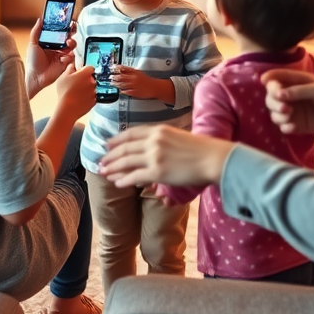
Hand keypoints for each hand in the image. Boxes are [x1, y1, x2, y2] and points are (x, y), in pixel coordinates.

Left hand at [25, 18, 77, 98]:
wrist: (35, 77)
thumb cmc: (32, 62)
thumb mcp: (32, 44)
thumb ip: (36, 31)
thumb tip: (40, 19)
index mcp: (50, 42)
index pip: (59, 31)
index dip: (63, 26)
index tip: (67, 21)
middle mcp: (56, 47)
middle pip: (67, 36)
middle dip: (71, 32)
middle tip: (72, 28)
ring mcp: (61, 55)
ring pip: (71, 46)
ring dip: (72, 42)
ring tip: (68, 42)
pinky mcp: (65, 63)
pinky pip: (72, 57)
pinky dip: (70, 55)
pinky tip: (65, 56)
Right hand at [53, 64, 95, 120]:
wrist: (68, 109)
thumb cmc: (65, 92)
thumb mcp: (63, 76)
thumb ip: (70, 68)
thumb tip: (73, 65)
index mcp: (86, 73)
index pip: (90, 68)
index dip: (84, 70)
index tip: (80, 74)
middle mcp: (93, 81)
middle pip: (92, 78)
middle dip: (86, 80)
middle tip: (77, 84)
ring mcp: (95, 91)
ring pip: (92, 87)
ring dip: (87, 89)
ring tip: (77, 93)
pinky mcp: (95, 101)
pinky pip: (92, 96)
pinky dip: (88, 97)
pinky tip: (80, 99)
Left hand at [100, 126, 233, 188]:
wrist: (212, 158)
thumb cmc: (199, 149)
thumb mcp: (177, 136)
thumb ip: (161, 140)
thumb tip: (149, 149)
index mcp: (158, 129)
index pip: (131, 133)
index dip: (117, 139)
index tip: (107, 145)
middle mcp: (153, 140)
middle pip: (125, 148)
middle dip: (110, 155)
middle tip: (101, 161)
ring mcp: (154, 156)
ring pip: (126, 162)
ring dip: (113, 168)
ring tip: (104, 172)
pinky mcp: (157, 172)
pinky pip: (134, 176)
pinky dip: (124, 180)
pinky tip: (118, 183)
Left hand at [111, 65, 173, 103]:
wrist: (154, 87)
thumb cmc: (146, 80)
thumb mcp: (138, 73)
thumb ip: (130, 72)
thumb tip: (120, 70)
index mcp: (135, 72)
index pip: (124, 68)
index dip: (117, 68)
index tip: (112, 67)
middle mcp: (134, 78)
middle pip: (121, 77)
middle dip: (114, 77)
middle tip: (110, 77)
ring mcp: (134, 85)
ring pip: (122, 84)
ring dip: (116, 84)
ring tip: (112, 84)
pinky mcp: (134, 92)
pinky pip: (126, 91)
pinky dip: (122, 91)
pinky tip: (120, 90)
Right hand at [262, 68, 313, 139]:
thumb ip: (298, 91)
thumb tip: (278, 94)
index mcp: (295, 81)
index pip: (276, 78)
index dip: (269, 81)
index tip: (268, 86)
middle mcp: (290, 95)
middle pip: (270, 97)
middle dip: (273, 102)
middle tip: (285, 108)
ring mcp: (292, 110)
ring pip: (274, 112)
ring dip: (277, 115)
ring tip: (289, 117)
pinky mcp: (296, 124)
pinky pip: (283, 126)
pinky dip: (285, 126)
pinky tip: (293, 127)